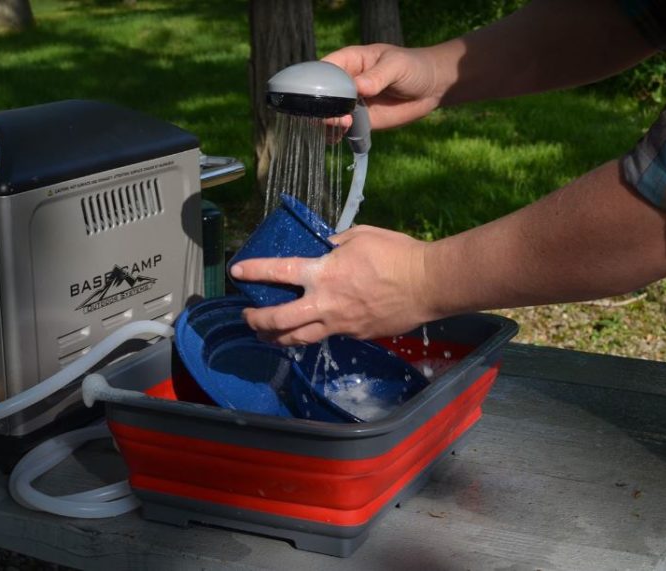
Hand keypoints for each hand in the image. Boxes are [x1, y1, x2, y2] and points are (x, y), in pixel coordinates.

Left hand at [229, 225, 433, 344]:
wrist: (428, 284)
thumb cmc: (396, 254)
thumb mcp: (361, 235)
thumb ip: (336, 243)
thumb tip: (327, 248)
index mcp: (323, 273)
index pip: (278, 272)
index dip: (254, 271)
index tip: (237, 272)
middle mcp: (325, 303)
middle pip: (278, 320)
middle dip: (256, 320)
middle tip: (247, 316)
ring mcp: (339, 324)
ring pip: (297, 339)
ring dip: (276, 338)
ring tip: (266, 335)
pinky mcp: (356, 335)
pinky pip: (328, 336)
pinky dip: (313, 334)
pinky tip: (310, 331)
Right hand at [323, 44, 442, 129]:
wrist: (431, 88)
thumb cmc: (413, 67)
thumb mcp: (397, 66)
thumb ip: (377, 76)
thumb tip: (358, 87)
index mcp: (349, 61)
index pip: (325, 69)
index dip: (317, 80)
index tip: (321, 94)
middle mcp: (345, 82)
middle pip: (321, 94)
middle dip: (322, 106)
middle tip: (335, 115)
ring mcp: (350, 103)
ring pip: (328, 113)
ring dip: (328, 122)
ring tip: (343, 125)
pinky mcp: (359, 120)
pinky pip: (341, 128)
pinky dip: (335, 134)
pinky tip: (337, 138)